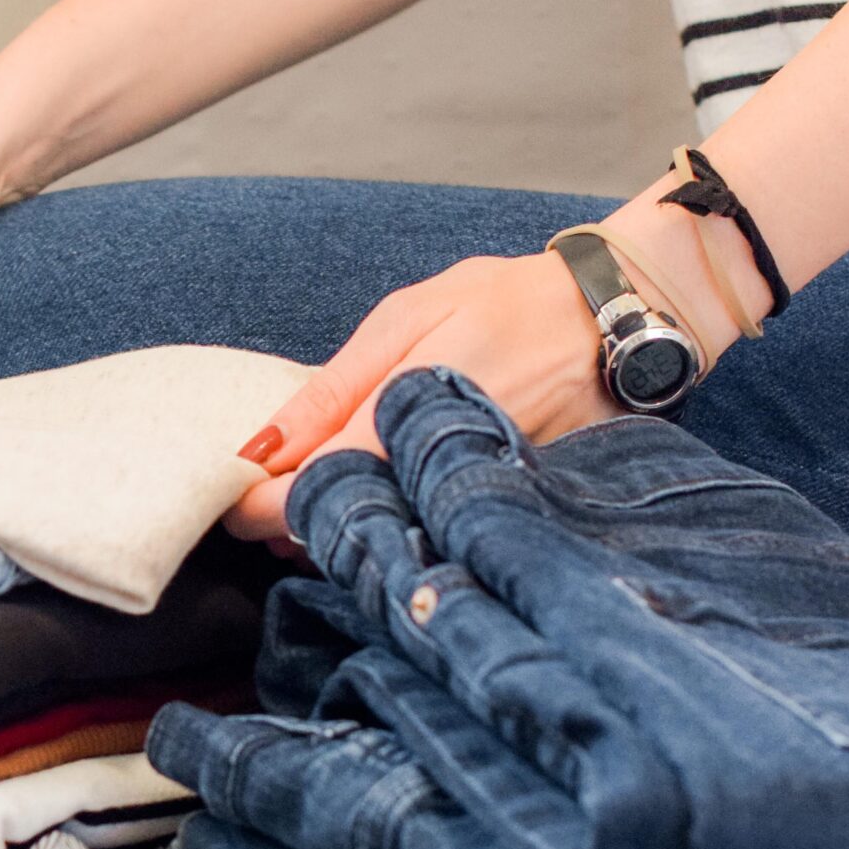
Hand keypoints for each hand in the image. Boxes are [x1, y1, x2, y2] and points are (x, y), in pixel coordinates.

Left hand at [225, 253, 620, 540]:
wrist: (615, 320)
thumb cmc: (506, 304)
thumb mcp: (405, 319)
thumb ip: (331, 390)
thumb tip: (261, 448)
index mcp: (399, 422)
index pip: (302, 497)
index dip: (254, 508)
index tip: (233, 498)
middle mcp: (434, 475)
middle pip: (337, 537)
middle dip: (291, 524)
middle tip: (273, 492)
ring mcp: (467, 502)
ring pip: (381, 544)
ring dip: (341, 528)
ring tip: (326, 488)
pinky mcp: (495, 514)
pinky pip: (426, 537)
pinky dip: (392, 525)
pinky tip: (382, 497)